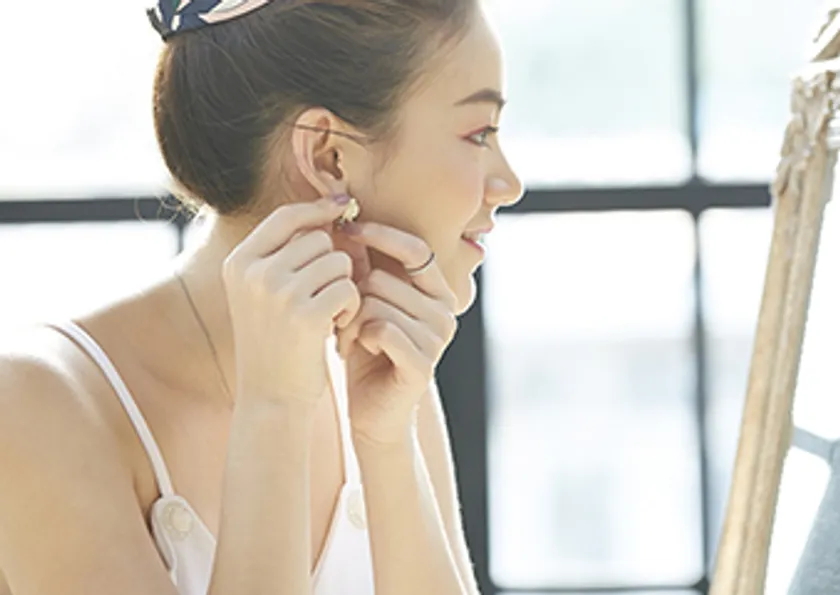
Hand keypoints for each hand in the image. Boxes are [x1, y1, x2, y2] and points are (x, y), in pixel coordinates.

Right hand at [223, 195, 362, 406]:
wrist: (272, 398)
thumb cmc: (275, 343)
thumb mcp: (265, 293)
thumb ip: (288, 253)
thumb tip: (334, 209)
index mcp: (239, 263)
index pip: (285, 217)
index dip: (317, 210)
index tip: (342, 208)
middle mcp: (254, 273)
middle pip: (319, 239)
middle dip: (333, 264)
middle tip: (325, 296)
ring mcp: (279, 293)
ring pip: (338, 262)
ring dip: (344, 286)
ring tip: (326, 315)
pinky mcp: (307, 314)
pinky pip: (349, 288)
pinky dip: (350, 308)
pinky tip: (334, 328)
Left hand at [336, 222, 458, 445]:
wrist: (373, 412)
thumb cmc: (366, 352)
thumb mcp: (364, 303)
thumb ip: (363, 268)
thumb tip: (344, 221)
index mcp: (436, 291)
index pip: (416, 249)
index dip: (381, 235)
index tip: (346, 229)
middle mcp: (444, 311)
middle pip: (387, 279)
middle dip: (353, 296)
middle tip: (341, 317)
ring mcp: (437, 339)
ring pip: (379, 304)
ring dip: (352, 320)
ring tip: (347, 337)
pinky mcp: (423, 363)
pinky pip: (382, 330)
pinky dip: (360, 338)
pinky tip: (357, 350)